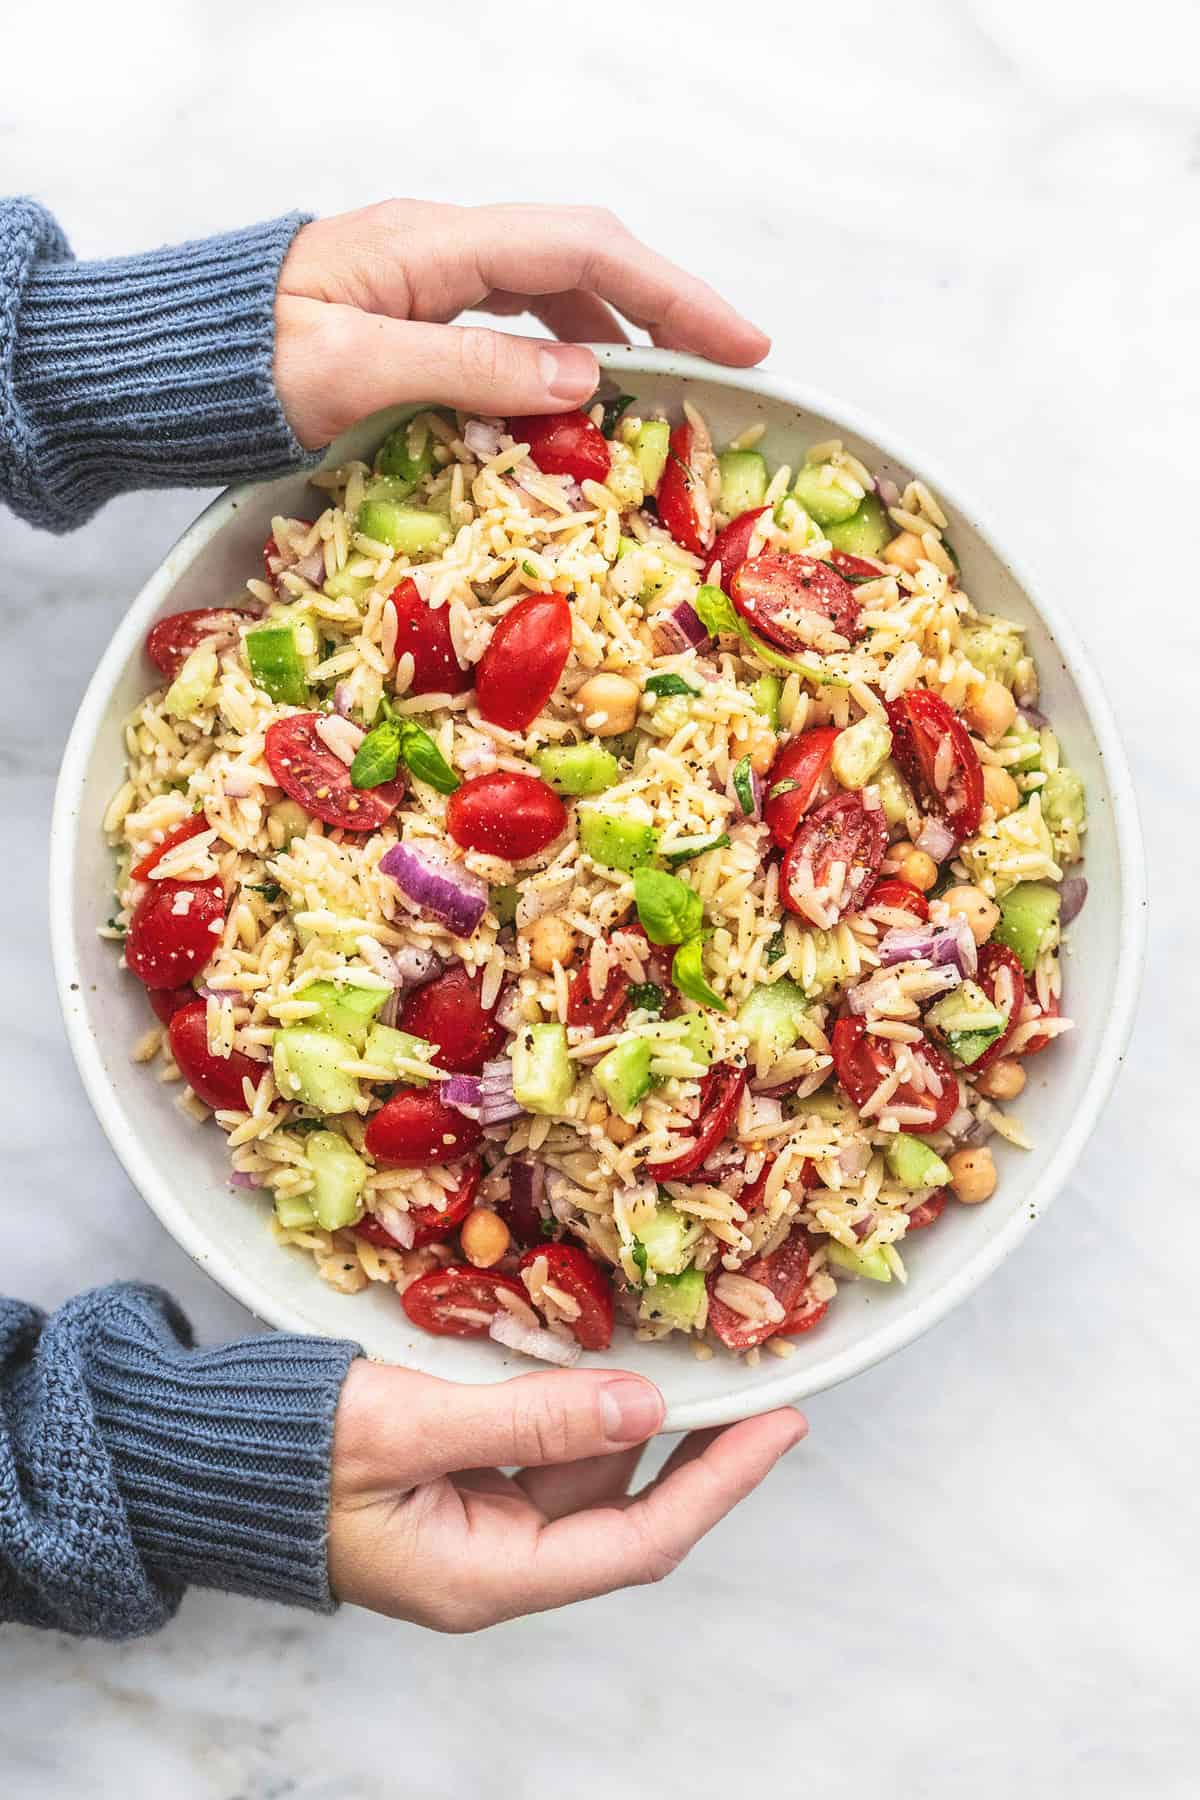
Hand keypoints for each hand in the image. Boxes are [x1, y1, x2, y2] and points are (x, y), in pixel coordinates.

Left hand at [275, 199, 769, 447]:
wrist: (164, 361)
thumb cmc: (238, 366)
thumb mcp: (353, 372)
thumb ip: (469, 370)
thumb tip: (583, 379)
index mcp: (432, 247)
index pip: (584, 250)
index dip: (673, 293)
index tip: (741, 342)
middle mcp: (439, 247)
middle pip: (583, 255)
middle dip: (666, 304)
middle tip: (732, 363)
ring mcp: (426, 275)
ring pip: (551, 284)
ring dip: (619, 326)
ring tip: (669, 383)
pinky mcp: (412, 309)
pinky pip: (512, 314)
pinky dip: (563, 346)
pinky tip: (577, 387)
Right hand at [328, 1359, 805, 1631]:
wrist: (200, 1461)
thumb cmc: (290, 1453)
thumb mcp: (412, 1428)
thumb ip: (529, 1420)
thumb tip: (643, 1404)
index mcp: (488, 1577)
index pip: (640, 1540)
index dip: (719, 1484)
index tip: (780, 1426)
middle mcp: (495, 1563)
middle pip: (625, 1515)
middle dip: (698, 1454)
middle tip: (762, 1388)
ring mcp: (476, 1527)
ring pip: (586, 1479)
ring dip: (639, 1426)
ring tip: (697, 1362)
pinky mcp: (458, 1488)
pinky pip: (542, 1455)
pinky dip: (581, 1414)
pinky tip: (605, 1368)